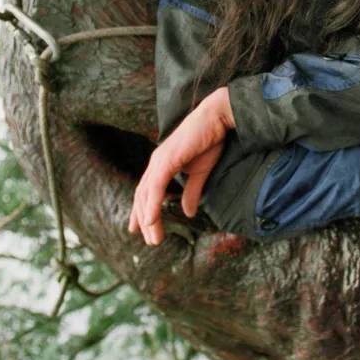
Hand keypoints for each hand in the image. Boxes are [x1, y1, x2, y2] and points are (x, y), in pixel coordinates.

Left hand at [128, 87, 234, 245]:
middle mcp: (156, 163)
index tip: (142, 229)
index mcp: (161, 165)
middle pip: (142, 196)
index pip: (146, 192)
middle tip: (151, 241)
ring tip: (153, 238)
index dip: (142, 211)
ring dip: (148, 218)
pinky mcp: (167, 160)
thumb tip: (188, 213)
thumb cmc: (209, 141)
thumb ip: (192, 192)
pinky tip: (151, 220)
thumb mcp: (200, 173)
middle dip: (144, 220)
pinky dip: (152, 204)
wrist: (217, 119)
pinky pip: (156, 187)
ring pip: (146, 195)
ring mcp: (159, 161)